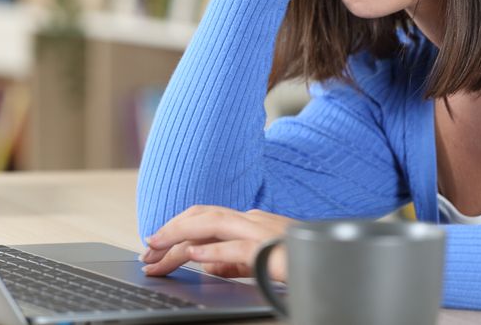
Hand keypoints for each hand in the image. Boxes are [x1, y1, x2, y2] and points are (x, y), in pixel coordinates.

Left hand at [140, 205, 292, 281]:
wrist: (334, 261)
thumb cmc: (299, 261)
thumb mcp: (258, 261)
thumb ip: (231, 260)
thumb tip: (204, 263)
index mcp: (247, 221)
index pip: (203, 218)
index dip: (175, 228)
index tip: (154, 245)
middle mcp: (250, 219)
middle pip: (200, 216)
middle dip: (169, 230)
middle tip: (147, 250)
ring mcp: (260, 231)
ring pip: (211, 225)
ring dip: (180, 236)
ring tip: (158, 249)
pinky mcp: (270, 248)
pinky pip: (236, 247)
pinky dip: (213, 250)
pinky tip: (195, 256)